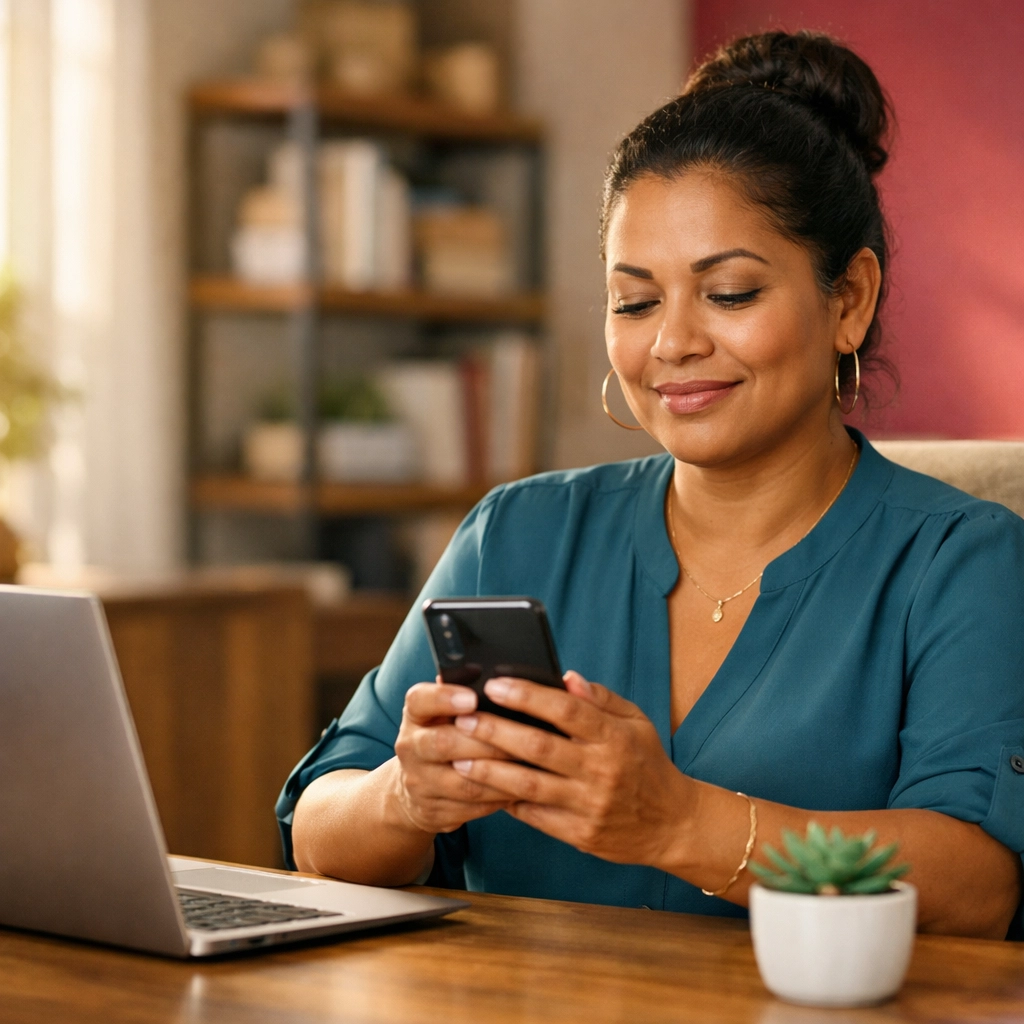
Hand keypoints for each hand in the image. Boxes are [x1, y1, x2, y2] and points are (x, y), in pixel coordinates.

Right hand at [392, 680, 514, 834]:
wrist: (417, 789)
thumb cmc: (446, 736)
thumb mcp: (446, 713)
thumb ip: (466, 694)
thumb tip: (505, 681)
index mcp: (415, 715)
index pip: (420, 700)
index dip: (445, 698)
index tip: (473, 697)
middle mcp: (410, 747)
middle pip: (443, 743)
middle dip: (485, 741)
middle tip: (521, 736)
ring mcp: (419, 783)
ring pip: (463, 782)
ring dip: (500, 776)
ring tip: (531, 767)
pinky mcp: (432, 811)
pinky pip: (471, 808)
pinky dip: (499, 799)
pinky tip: (522, 790)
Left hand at [451, 672, 694, 866]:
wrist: (673, 824)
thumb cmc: (648, 765)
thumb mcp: (636, 722)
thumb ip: (600, 699)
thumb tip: (566, 677)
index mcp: (615, 737)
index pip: (566, 710)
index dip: (528, 695)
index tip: (495, 684)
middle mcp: (601, 770)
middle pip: (539, 747)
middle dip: (496, 730)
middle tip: (463, 718)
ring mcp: (589, 805)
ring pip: (529, 785)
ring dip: (489, 771)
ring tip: (459, 757)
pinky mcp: (581, 834)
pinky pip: (535, 816)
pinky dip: (507, 801)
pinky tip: (482, 789)